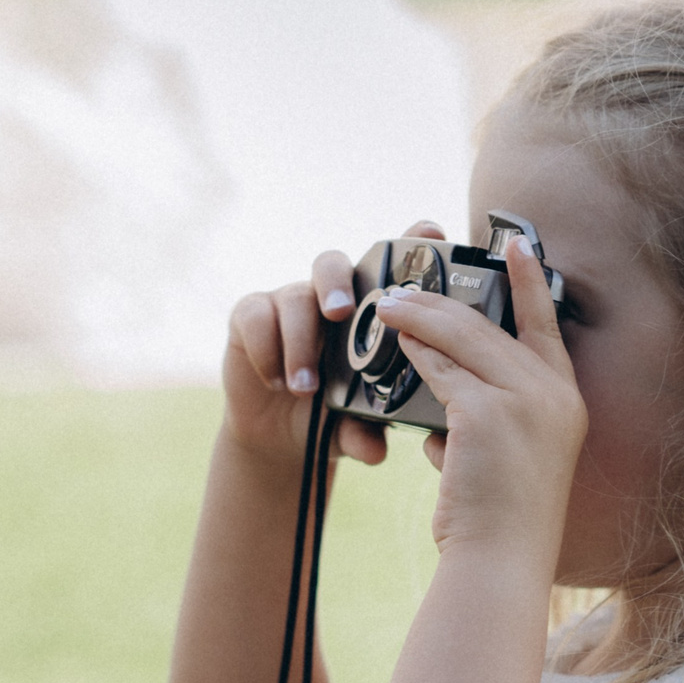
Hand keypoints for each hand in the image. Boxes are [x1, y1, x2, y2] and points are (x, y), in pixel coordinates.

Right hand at [217, 222, 449, 467]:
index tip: (433, 232)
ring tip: (306, 387)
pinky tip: (275, 380)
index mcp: (369, 312)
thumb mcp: (354, 428)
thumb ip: (364, 432)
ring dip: (301, 343)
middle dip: (337, 283)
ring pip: (294, 297)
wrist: (281, 438)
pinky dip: (267, 349)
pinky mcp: (250, 316)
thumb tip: (374, 449)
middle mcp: (329, 298)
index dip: (412, 241)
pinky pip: (255, 317)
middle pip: (332, 264)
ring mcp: (289, 302)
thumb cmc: (333, 419)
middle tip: (340, 313)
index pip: (391, 266)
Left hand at [373, 234, 585, 567]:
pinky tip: (392, 346)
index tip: (516, 242)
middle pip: (490, 327)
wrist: (501, 560)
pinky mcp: (486, 413)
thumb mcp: (511, 456)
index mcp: (566, 400)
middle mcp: (553, 393)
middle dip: (442, 302)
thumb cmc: (503, 520)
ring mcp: (523, 400)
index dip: (531, 280)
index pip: (547, 324)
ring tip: (387, 309)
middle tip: (405, 289)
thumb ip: (489, 414)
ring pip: (461, 341)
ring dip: (419, 320)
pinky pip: (439, 371)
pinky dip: (413, 356)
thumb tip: (441, 390)